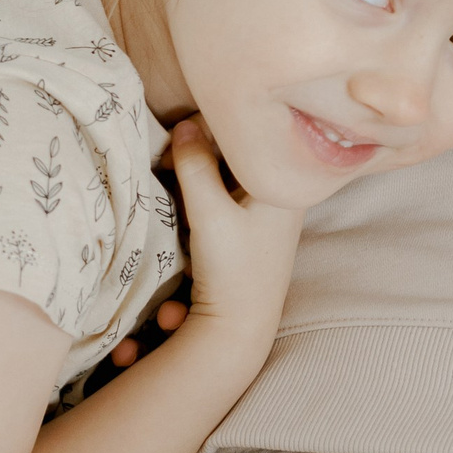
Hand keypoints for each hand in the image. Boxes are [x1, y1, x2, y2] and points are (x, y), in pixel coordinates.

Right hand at [160, 119, 304, 361]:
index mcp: (283, 185)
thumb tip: (184, 123)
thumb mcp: (209, 212)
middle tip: (169, 160)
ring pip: (228, 176)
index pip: (248, 136)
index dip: (208, 130)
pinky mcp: (252, 232)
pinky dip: (203, 196)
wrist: (239, 329)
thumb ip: (195, 165)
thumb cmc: (232, 270)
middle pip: (237, 155)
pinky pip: (226, 198)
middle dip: (200, 154)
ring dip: (198, 175)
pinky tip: (184, 203)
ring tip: (174, 180)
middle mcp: (282, 195)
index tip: (175, 142)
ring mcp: (269, 215)